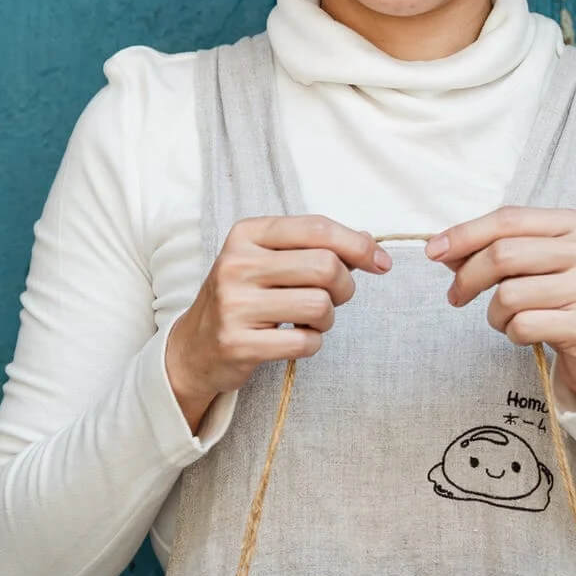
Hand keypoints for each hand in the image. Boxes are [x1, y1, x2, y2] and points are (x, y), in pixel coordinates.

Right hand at [167, 215, 389, 431]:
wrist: (195, 346)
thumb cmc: (245, 297)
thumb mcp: (270, 260)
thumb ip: (316, 247)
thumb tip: (370, 243)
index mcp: (247, 234)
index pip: (317, 228)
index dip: (359, 245)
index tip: (380, 262)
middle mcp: (237, 264)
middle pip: (325, 266)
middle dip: (344, 286)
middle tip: (335, 297)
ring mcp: (234, 304)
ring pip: (319, 305)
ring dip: (327, 318)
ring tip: (309, 320)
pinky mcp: (238, 343)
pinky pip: (305, 342)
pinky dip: (312, 343)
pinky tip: (294, 339)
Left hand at [427, 206, 575, 405]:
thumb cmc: (564, 300)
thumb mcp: (536, 265)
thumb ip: (496, 250)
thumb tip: (443, 249)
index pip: (509, 219)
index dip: (465, 234)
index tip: (433, 251)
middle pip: (503, 254)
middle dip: (468, 278)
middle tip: (456, 296)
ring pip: (508, 294)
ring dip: (494, 314)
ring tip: (508, 319)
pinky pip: (522, 326)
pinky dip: (512, 334)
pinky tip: (528, 334)